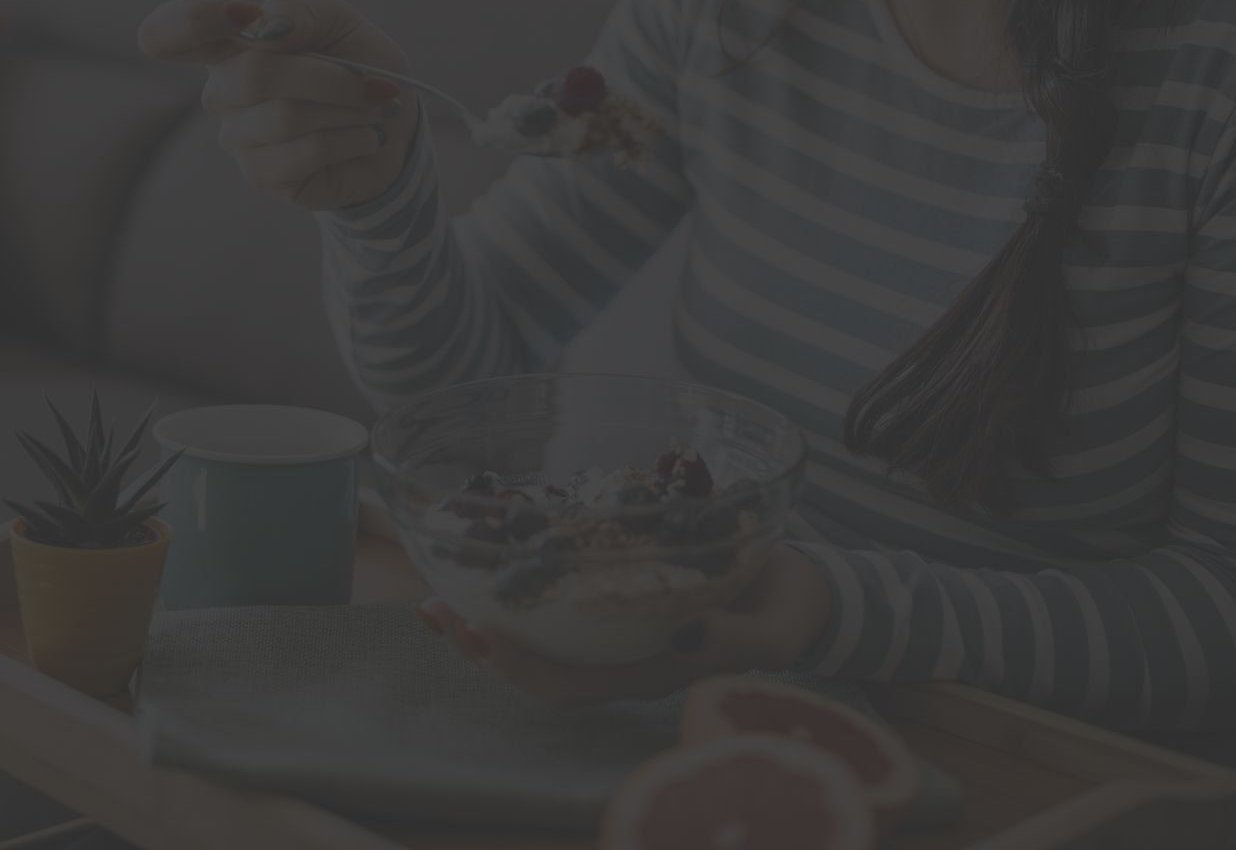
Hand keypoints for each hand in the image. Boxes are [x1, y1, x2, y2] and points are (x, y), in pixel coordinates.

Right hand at [138, 0, 422, 211]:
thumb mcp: (338, 21)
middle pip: (252, 74)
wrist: (397, 126)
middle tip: (370, 83)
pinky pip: (305, 152)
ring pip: (285, 116)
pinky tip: (365, 137)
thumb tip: (260, 25)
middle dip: (327, 76)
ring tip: (372, 110)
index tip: (244, 14)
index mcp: (228, 44)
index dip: (192, 19)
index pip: (167, 32)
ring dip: (347, 109)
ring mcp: (237, 136)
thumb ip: (298, 12)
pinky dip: (350, 139)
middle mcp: (222, 90)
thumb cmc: (360, 66)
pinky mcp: (261, 174)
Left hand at [415, 542, 834, 703]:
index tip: (478, 635)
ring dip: (484, 615)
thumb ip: (729, 638)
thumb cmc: (786, 617)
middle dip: (481, 644)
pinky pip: (558, 592)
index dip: (519, 669)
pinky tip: (492, 548)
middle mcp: (621, 650)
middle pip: (535, 664)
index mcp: (647, 671)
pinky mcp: (621, 586)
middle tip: (433, 608)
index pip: (568, 687)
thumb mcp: (768, 632)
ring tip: (434, 591)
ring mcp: (616, 622)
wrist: (802, 591)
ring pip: (537, 631)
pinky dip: (520, 575)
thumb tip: (685, 633)